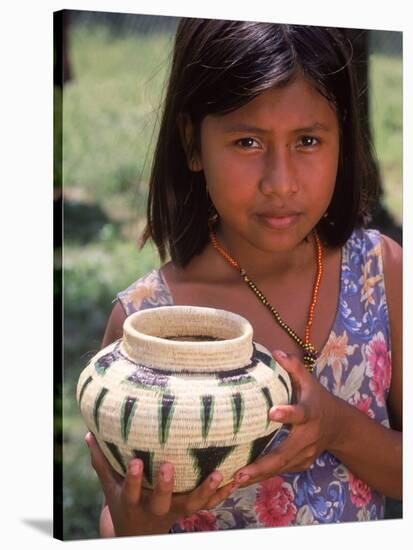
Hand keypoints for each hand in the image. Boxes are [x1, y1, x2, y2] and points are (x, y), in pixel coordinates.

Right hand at [85, 432, 236, 536]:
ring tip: (218, 474)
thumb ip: (102, 461)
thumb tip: (90, 433)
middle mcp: (154, 509)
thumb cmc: (122, 502)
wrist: (137, 533)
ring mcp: (175, 511)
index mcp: (132, 502)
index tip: (136, 461)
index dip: (133, 478)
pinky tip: (235, 480)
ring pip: (192, 505)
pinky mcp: (189, 510)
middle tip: (169, 464)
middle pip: (162, 501)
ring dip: (206, 490)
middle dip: (165, 484)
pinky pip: (208, 505)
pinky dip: (222, 494)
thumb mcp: (109, 486)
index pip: (130, 491)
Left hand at [232, 350, 343, 486]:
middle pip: (285, 453)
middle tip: (240, 472)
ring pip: (281, 467)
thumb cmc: (317, 398)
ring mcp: (306, 454)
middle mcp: (308, 437)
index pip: (300, 414)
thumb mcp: (309, 380)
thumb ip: (294, 366)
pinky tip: (243, 480)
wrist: (339, 425)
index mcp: (310, 413)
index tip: (272, 412)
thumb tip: (275, 352)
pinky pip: (281, 471)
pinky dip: (263, 476)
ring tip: (235, 480)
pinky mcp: (301, 464)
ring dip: (259, 475)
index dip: (288, 414)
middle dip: (263, 464)